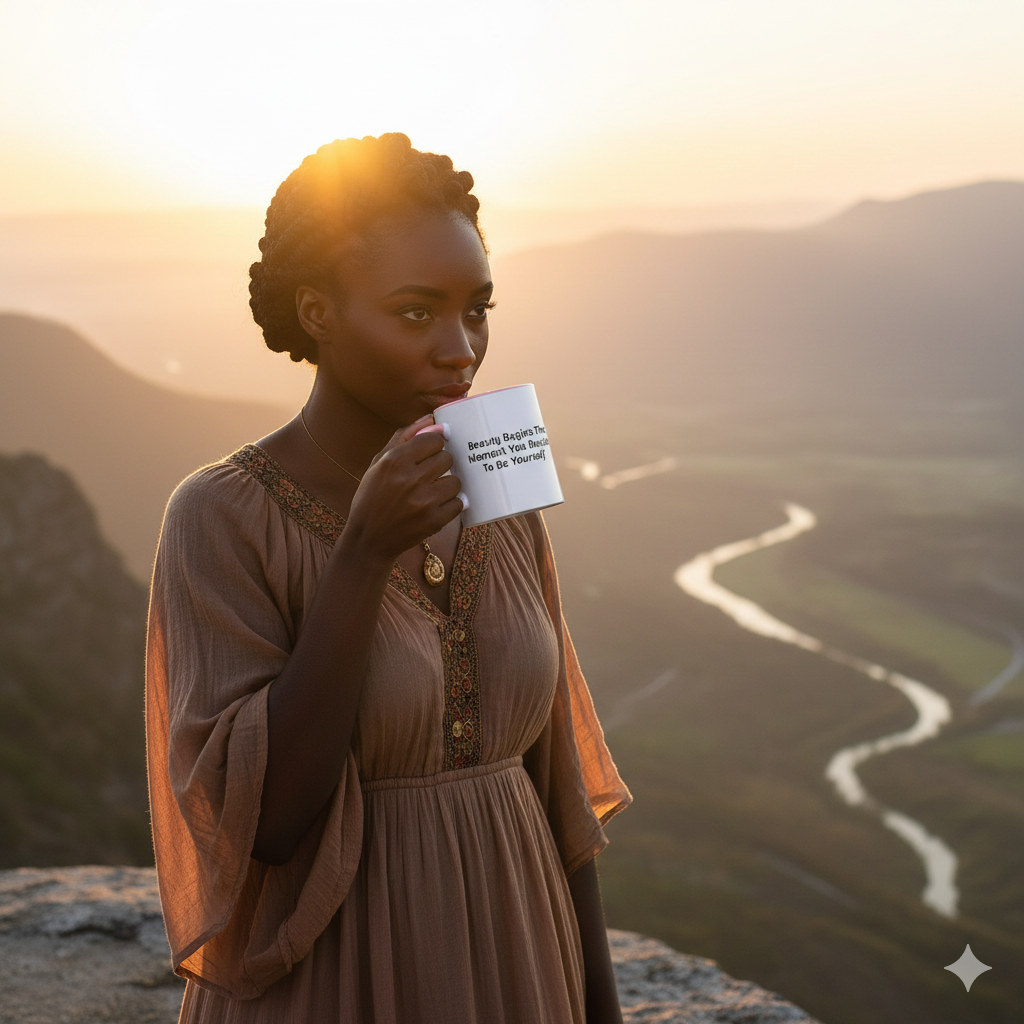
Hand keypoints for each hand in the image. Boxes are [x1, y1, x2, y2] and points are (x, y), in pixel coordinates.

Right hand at [344, 415, 462, 561]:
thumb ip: (405, 436)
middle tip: (429, 475)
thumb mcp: (379, 463)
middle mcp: (410, 479)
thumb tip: (432, 419)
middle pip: (447, 458)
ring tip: (433, 492)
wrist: (369, 539)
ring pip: (455, 481)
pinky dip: (451, 505)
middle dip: (441, 465)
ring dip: (447, 485)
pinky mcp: (433, 521)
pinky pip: (458, 503)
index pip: (435, 440)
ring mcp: (423, 501)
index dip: (434, 446)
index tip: (428, 454)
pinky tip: (437, 506)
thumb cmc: (372, 496)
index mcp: (394, 460)